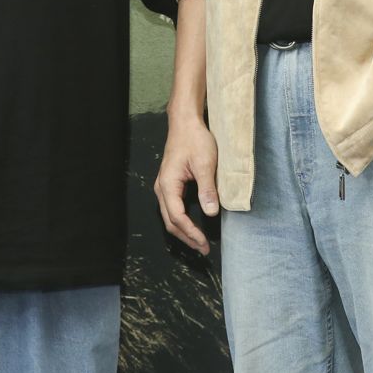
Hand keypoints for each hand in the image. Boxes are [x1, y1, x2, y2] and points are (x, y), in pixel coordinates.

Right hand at [155, 114, 219, 254]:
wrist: (186, 123)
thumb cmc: (195, 139)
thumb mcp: (205, 163)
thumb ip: (207, 189)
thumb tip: (211, 213)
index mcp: (168, 184)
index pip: (177, 217)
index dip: (190, 232)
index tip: (204, 243)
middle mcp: (162, 188)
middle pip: (170, 221)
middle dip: (186, 237)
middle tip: (203, 248)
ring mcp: (164, 186)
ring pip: (170, 216)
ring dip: (183, 231)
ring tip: (199, 242)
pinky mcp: (170, 184)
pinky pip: (173, 208)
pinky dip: (182, 220)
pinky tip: (193, 225)